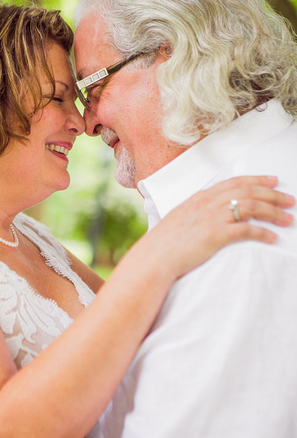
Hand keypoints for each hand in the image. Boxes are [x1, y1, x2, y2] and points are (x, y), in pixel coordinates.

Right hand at [145, 175, 293, 279]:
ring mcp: (211, 218)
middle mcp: (208, 203)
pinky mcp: (215, 235)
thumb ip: (198, 210)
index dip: (257, 180)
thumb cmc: (165, 242)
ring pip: (251, 207)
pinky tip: (272, 237)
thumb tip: (211, 212)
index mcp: (201, 196)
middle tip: (290, 201)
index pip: (235, 182)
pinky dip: (262, 233)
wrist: (155, 257)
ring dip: (274, 212)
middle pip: (249, 192)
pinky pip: (246, 230)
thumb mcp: (181, 217)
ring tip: (288, 219)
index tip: (274, 181)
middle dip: (273, 195)